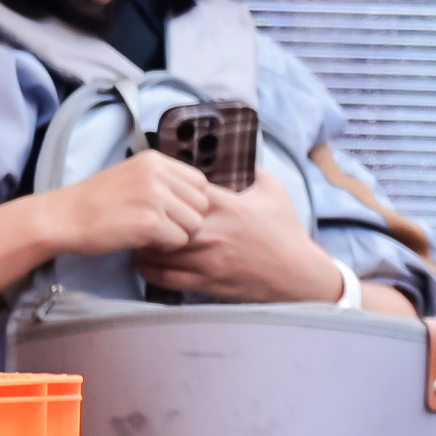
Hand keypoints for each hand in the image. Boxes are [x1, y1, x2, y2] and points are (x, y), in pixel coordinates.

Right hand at [38, 148, 225, 262]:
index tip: (170, 212)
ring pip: (195, 224)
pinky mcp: (150, 222)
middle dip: (187, 220)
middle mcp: (158, 174)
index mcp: (155, 160)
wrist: (62, 218)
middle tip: (162, 227)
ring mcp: (155, 197)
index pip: (200, 182)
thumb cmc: (94, 202)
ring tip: (153, 234)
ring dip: (179, 235)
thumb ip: (161, 180)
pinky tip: (146, 242)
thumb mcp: (131, 176)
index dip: (190, 202)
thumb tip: (193, 195)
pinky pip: (180, 240)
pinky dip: (166, 247)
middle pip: (202, 204)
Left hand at [139, 167, 350, 303]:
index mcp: (228, 205)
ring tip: (137, 236)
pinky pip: (166, 278)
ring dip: (144, 243)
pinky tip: (144, 262)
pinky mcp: (206, 282)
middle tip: (137, 212)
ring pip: (159, 251)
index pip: (183, 190)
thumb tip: (235, 152)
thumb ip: (252, 170)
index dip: (166, 188)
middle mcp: (213, 232)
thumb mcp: (274, 191)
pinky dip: (150, 270)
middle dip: (148, 216)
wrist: (298, 274)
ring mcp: (207, 260)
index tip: (158, 188)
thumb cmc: (286, 232)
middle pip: (163, 221)